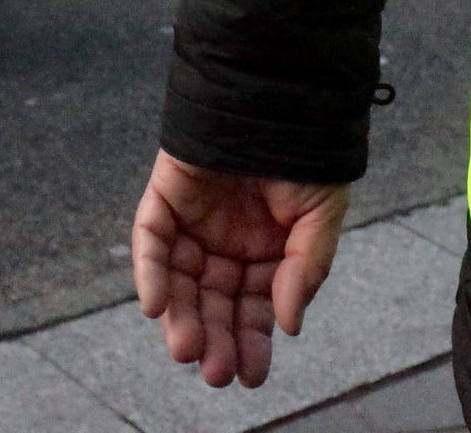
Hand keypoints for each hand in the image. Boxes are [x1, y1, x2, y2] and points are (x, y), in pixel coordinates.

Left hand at [132, 150, 349, 388]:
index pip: (253, 310)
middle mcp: (226, 245)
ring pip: (181, 282)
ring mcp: (194, 223)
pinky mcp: (165, 197)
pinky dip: (151, 273)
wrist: (278, 93)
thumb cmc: (305, 154)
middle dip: (215, 340)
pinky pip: (152, 240)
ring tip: (187, 349)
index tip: (250, 376)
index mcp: (265, 255)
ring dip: (182, 318)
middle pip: (215, 304)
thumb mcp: (319, 217)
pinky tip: (157, 306)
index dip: (251, 343)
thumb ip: (305, 269)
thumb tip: (289, 325)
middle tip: (216, 373)